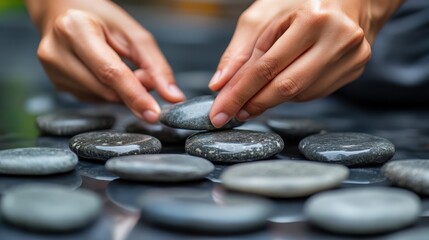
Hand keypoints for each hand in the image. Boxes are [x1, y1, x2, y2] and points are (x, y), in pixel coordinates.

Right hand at [25, 0, 184, 121]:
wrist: (64, 12)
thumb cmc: (100, 18)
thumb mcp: (132, 34)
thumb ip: (156, 66)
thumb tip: (173, 97)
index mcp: (75, 29)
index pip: (110, 72)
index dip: (135, 95)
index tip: (153, 113)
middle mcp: (57, 51)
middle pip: (107, 90)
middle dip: (133, 90)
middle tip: (143, 74)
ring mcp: (52, 70)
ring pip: (102, 98)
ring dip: (121, 91)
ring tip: (120, 65)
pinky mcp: (56, 84)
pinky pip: (93, 99)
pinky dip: (108, 91)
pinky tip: (103, 73)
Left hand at [208, 0, 403, 127]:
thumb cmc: (301, 0)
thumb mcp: (263, 16)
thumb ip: (239, 52)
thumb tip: (220, 85)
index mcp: (313, 19)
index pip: (267, 67)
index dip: (239, 93)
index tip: (220, 111)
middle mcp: (338, 38)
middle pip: (286, 86)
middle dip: (253, 104)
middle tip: (231, 113)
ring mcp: (352, 56)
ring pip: (300, 94)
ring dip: (271, 99)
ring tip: (254, 95)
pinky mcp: (356, 68)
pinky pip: (315, 92)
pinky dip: (292, 93)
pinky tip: (282, 83)